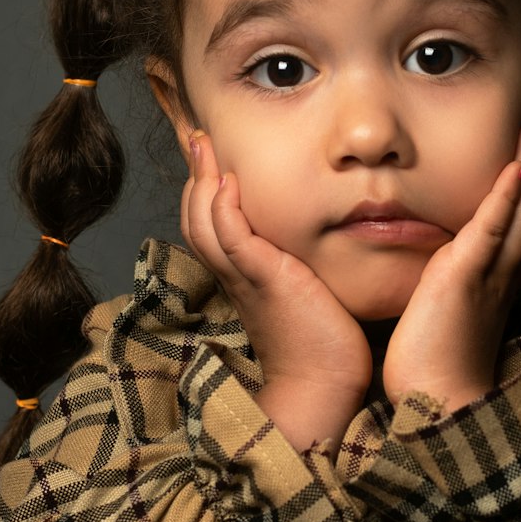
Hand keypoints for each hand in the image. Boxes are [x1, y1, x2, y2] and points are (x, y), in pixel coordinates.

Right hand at [182, 133, 372, 447]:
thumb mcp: (307, 293)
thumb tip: (319, 244)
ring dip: (201, 180)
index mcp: (243, 277)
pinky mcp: (264, 279)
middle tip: (198, 137)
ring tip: (204, 144)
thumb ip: (303, 267)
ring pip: (203, 222)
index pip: (211, 225)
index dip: (206, 190)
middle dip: (195, 174)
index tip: (211, 156)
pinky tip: (229, 180)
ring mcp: (245, 277)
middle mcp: (235, 275)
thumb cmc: (324, 344)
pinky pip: (231, 237)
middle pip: (196, 218)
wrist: (324, 384)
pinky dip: (224, 207)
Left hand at [380, 127, 520, 410]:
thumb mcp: (445, 323)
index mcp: (497, 291)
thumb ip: (446, 297)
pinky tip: (515, 168)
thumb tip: (435, 285)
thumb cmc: (433, 375)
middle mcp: (503, 280)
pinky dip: (507, 195)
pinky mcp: (465, 277)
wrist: (438, 406)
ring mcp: (489, 277)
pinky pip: (494, 227)